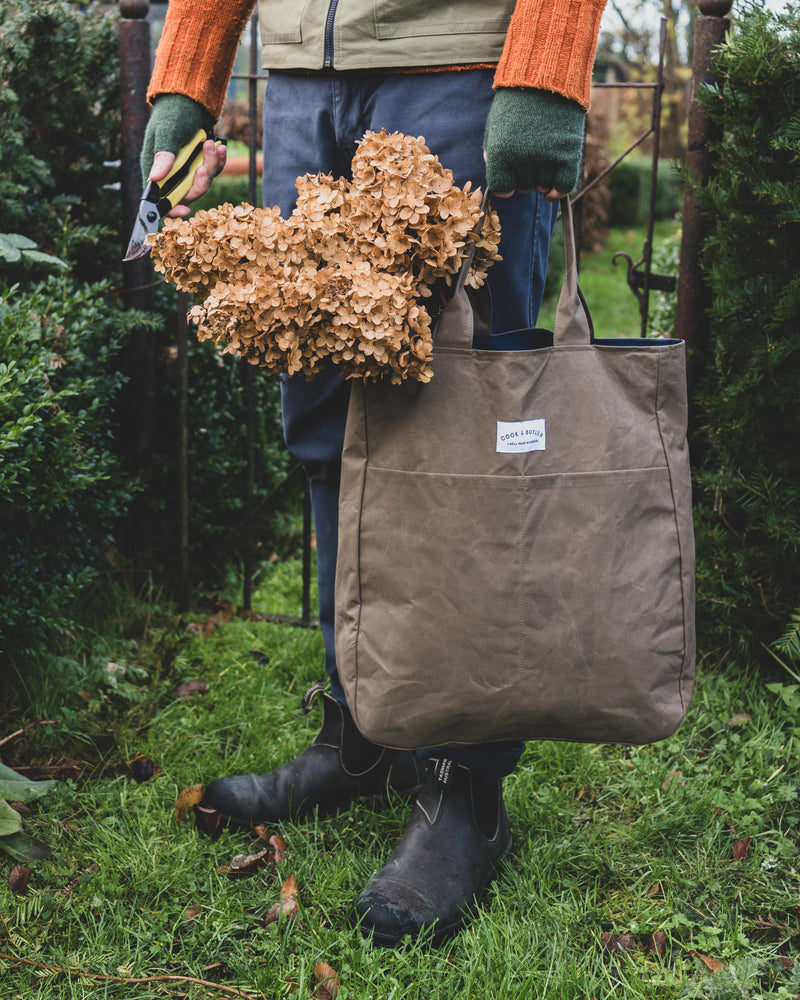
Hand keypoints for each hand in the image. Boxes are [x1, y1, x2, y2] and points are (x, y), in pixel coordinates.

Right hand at [140, 93, 224, 215]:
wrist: (189, 98)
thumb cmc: (172, 113)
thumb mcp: (167, 133)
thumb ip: (163, 155)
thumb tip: (155, 179)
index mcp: (155, 169)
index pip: (161, 198)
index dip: (172, 208)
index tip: (185, 211)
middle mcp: (171, 173)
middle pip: (187, 193)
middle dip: (199, 182)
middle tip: (204, 167)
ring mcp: (187, 169)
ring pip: (203, 182)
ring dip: (211, 166)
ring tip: (214, 146)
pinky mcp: (201, 162)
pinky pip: (213, 171)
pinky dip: (218, 161)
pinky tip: (220, 148)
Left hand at [483, 87, 586, 199]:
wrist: (546, 74)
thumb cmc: (517, 101)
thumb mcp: (495, 125)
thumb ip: (493, 155)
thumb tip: (499, 185)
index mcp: (501, 150)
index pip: (502, 188)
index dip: (504, 187)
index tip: (508, 182)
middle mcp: (523, 156)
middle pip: (523, 187)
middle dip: (523, 178)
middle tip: (527, 159)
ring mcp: (547, 155)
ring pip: (543, 186)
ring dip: (541, 181)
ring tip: (540, 163)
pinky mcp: (569, 152)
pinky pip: (565, 185)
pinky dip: (559, 191)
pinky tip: (553, 191)